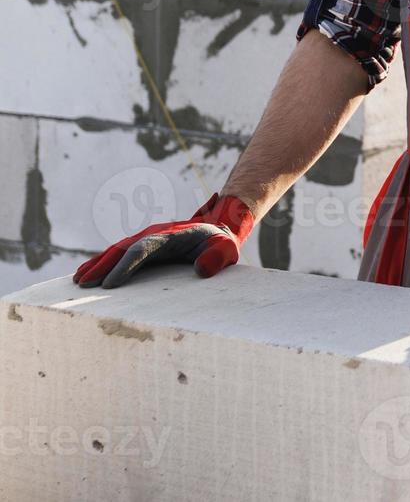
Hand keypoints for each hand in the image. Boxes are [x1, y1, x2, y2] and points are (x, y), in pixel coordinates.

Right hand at [72, 192, 255, 288]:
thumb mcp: (226, 249)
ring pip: (117, 250)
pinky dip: (104, 262)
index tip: (110, 284)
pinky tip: (89, 273)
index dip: (125, 266)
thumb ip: (218, 257)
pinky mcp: (145, 246)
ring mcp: (147, 238)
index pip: (142, 249)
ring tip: (78, 280)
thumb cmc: (222, 243)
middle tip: (83, 284)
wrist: (221, 230)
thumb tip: (201, 269)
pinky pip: (121, 253)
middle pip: (123, 249)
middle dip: (102, 266)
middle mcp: (154, 234)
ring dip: (98, 264)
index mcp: (171, 235)